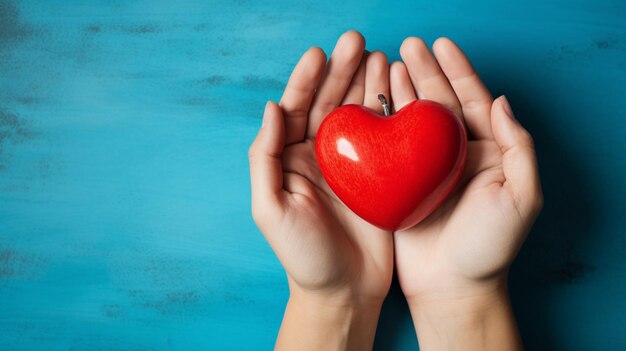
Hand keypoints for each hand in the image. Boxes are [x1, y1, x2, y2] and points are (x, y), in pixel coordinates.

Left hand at [248, 31, 392, 349]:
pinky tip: (398, 89)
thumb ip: (265, 158)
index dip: (306, 80)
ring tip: (381, 55)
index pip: (297, 110)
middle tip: (357, 40)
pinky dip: (391, 112)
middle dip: (342, 71)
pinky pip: (386, 138)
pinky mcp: (381, 177)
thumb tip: (271, 108)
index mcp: (291, 160)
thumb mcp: (271, 209)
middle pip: (330, 103)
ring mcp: (353, 164)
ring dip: (368, 83)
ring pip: (359, 114)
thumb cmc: (302, 255)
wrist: (343, 290)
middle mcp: (321, 156)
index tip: (320, 53)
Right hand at [390, 37, 542, 348]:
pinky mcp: (398, 184)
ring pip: (410, 120)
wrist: (454, 286)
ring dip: (400, 90)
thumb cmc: (489, 246)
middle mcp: (452, 156)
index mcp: (484, 153)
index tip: (441, 45)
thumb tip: (501, 100)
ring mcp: (422, 169)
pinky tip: (370, 103)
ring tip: (387, 63)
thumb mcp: (521, 197)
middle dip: (424, 72)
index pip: (471, 101)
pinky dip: (380, 123)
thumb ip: (518, 147)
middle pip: (437, 103)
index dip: (457, 71)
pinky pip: (388, 147)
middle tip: (407, 45)